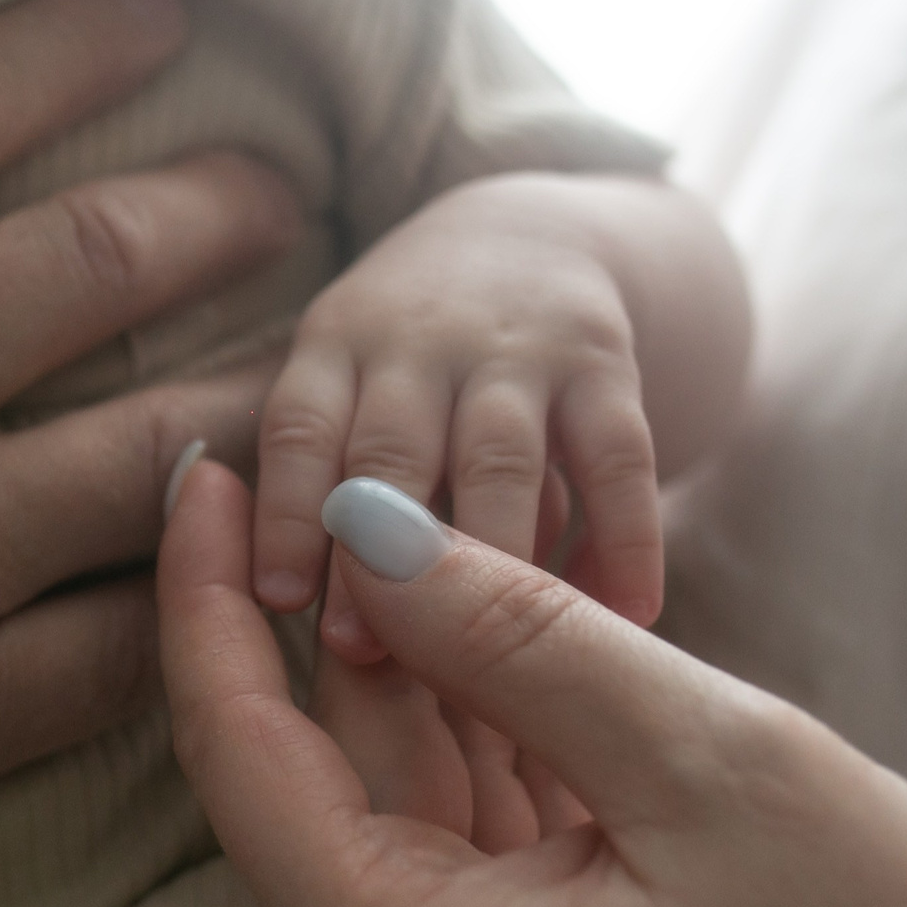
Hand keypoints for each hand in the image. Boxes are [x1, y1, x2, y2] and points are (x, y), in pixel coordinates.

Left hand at [161, 460, 906, 906]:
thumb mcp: (702, 764)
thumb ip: (510, 637)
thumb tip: (362, 529)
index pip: (236, 754)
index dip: (202, 596)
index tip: (205, 462)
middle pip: (306, 780)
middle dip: (311, 621)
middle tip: (305, 466)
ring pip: (396, 810)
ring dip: (406, 676)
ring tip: (411, 528)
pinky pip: (470, 856)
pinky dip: (479, 746)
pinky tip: (490, 637)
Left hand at [253, 173, 663, 662]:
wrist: (525, 237)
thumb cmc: (406, 367)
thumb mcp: (348, 387)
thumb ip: (333, 489)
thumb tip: (314, 626)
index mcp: (334, 349)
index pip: (300, 430)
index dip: (286, 514)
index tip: (278, 601)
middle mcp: (416, 340)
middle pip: (392, 450)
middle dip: (376, 556)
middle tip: (366, 654)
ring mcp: (513, 347)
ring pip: (500, 460)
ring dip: (494, 560)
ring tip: (498, 668)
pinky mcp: (606, 361)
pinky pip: (617, 455)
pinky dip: (625, 537)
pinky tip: (628, 618)